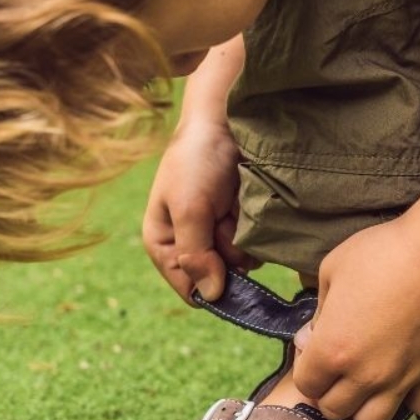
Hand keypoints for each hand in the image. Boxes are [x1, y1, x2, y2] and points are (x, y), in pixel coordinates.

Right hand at [142, 119, 256, 302]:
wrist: (224, 123)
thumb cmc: (196, 161)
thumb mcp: (189, 208)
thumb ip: (197, 254)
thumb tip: (212, 296)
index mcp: (164, 245)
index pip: (190, 289)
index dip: (211, 284)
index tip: (225, 263)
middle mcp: (190, 246)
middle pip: (221, 278)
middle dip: (228, 252)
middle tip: (223, 216)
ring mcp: (217, 235)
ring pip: (242, 262)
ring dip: (243, 237)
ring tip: (233, 203)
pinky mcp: (240, 224)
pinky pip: (255, 244)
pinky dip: (255, 227)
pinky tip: (246, 202)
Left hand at [292, 218, 419, 419]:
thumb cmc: (382, 253)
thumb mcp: (332, 270)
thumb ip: (317, 312)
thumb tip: (310, 338)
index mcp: (332, 349)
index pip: (306, 385)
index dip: (308, 369)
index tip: (317, 352)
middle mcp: (364, 374)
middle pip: (334, 410)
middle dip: (331, 393)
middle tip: (340, 370)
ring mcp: (401, 379)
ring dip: (365, 408)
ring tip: (370, 384)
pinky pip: (419, 409)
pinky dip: (411, 400)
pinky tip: (408, 378)